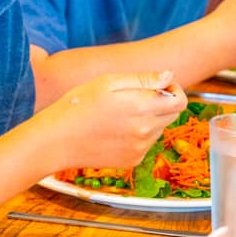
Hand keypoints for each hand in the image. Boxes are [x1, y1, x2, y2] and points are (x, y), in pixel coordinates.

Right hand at [38, 71, 186, 170]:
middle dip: (161, 103)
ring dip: (148, 120)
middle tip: (134, 99)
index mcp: (142, 107)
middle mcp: (146, 130)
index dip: (173, 90)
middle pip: (172, 115)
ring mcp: (140, 148)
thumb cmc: (77, 106)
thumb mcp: (107, 82)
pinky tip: (113, 131)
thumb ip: (142, 79)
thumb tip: (169, 76)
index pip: (180, 100)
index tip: (157, 86)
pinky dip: (136, 136)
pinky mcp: (132, 160)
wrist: (56, 141)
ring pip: (158, 129)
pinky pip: (145, 144)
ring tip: (118, 116)